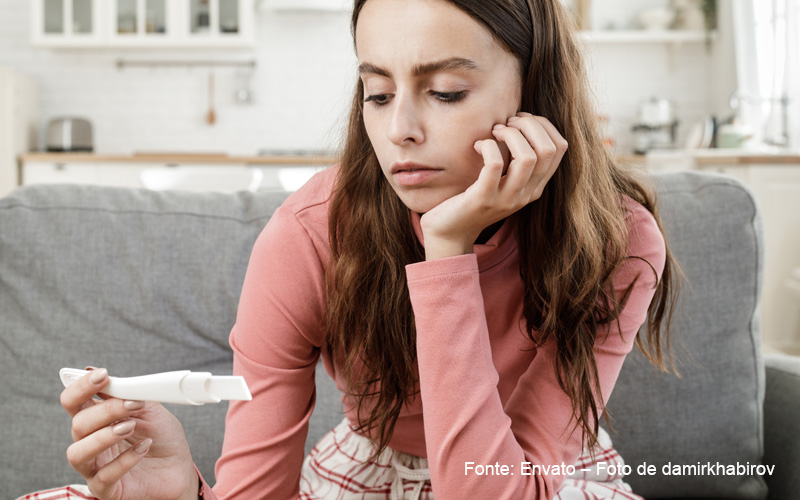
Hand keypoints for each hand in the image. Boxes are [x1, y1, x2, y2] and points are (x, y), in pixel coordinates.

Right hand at [61, 368, 198, 499]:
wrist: (179, 467)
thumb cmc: (161, 437)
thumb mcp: (149, 409)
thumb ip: (128, 393)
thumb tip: (103, 375)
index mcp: (96, 420)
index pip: (73, 402)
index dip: (81, 387)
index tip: (102, 375)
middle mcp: (90, 442)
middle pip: (78, 424)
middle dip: (105, 411)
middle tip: (132, 404)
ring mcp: (95, 467)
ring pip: (77, 452)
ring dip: (104, 436)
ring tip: (131, 427)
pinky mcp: (107, 489)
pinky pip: (104, 477)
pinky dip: (124, 460)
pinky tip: (143, 448)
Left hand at [420, 112, 567, 259]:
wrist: (450, 232)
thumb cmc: (474, 198)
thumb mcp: (503, 181)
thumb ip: (515, 160)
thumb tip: (519, 121)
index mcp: (535, 187)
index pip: (559, 148)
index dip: (543, 125)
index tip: (520, 120)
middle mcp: (526, 194)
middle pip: (547, 149)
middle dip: (529, 125)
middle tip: (506, 124)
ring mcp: (506, 199)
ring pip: (527, 157)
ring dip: (511, 134)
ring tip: (495, 132)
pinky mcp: (483, 199)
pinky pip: (495, 164)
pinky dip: (487, 146)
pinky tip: (478, 146)